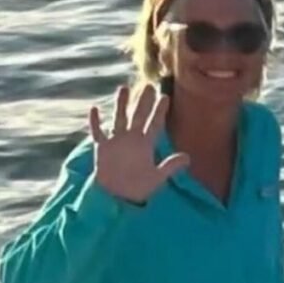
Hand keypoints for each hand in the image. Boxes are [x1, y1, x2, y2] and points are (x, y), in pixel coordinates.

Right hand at [88, 84, 189, 203]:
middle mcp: (132, 139)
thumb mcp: (157, 177)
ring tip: (124, 88)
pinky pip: (98, 132)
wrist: (118, 197)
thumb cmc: (138, 187)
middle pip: (138, 116)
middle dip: (143, 101)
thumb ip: (171, 166)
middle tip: (149, 85)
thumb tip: (188, 158)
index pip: (155, 124)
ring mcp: (117, 142)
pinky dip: (95, 122)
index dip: (160, 111)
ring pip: (119, 118)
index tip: (166, 97)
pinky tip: (95, 109)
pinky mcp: (102, 148)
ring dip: (121, 105)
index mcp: (146, 144)